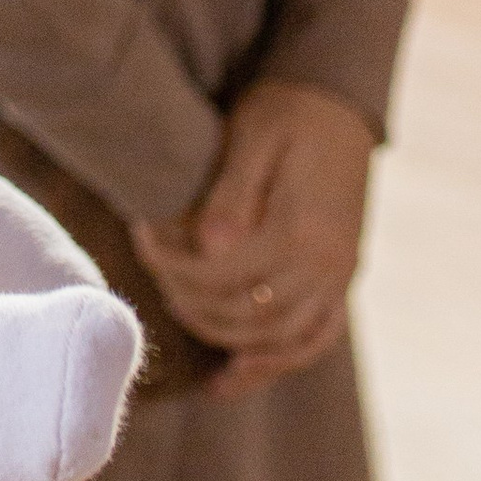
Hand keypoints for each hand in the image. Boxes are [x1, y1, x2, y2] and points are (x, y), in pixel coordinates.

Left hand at [130, 78, 372, 395]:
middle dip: (191, 299)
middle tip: (151, 272)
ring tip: (177, 309)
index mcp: (302, 228)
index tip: (139, 237)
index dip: (176, 265)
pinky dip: (274, 364)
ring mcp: (340, 279)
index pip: (226, 274)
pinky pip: (313, 340)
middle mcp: (329, 265)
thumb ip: (231, 195)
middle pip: (249, 313)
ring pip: (279, 338)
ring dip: (224, 336)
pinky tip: (231, 375)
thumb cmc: (286, 113)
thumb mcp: (252, 137)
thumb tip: (207, 248)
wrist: (339, 105)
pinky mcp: (341, 282)